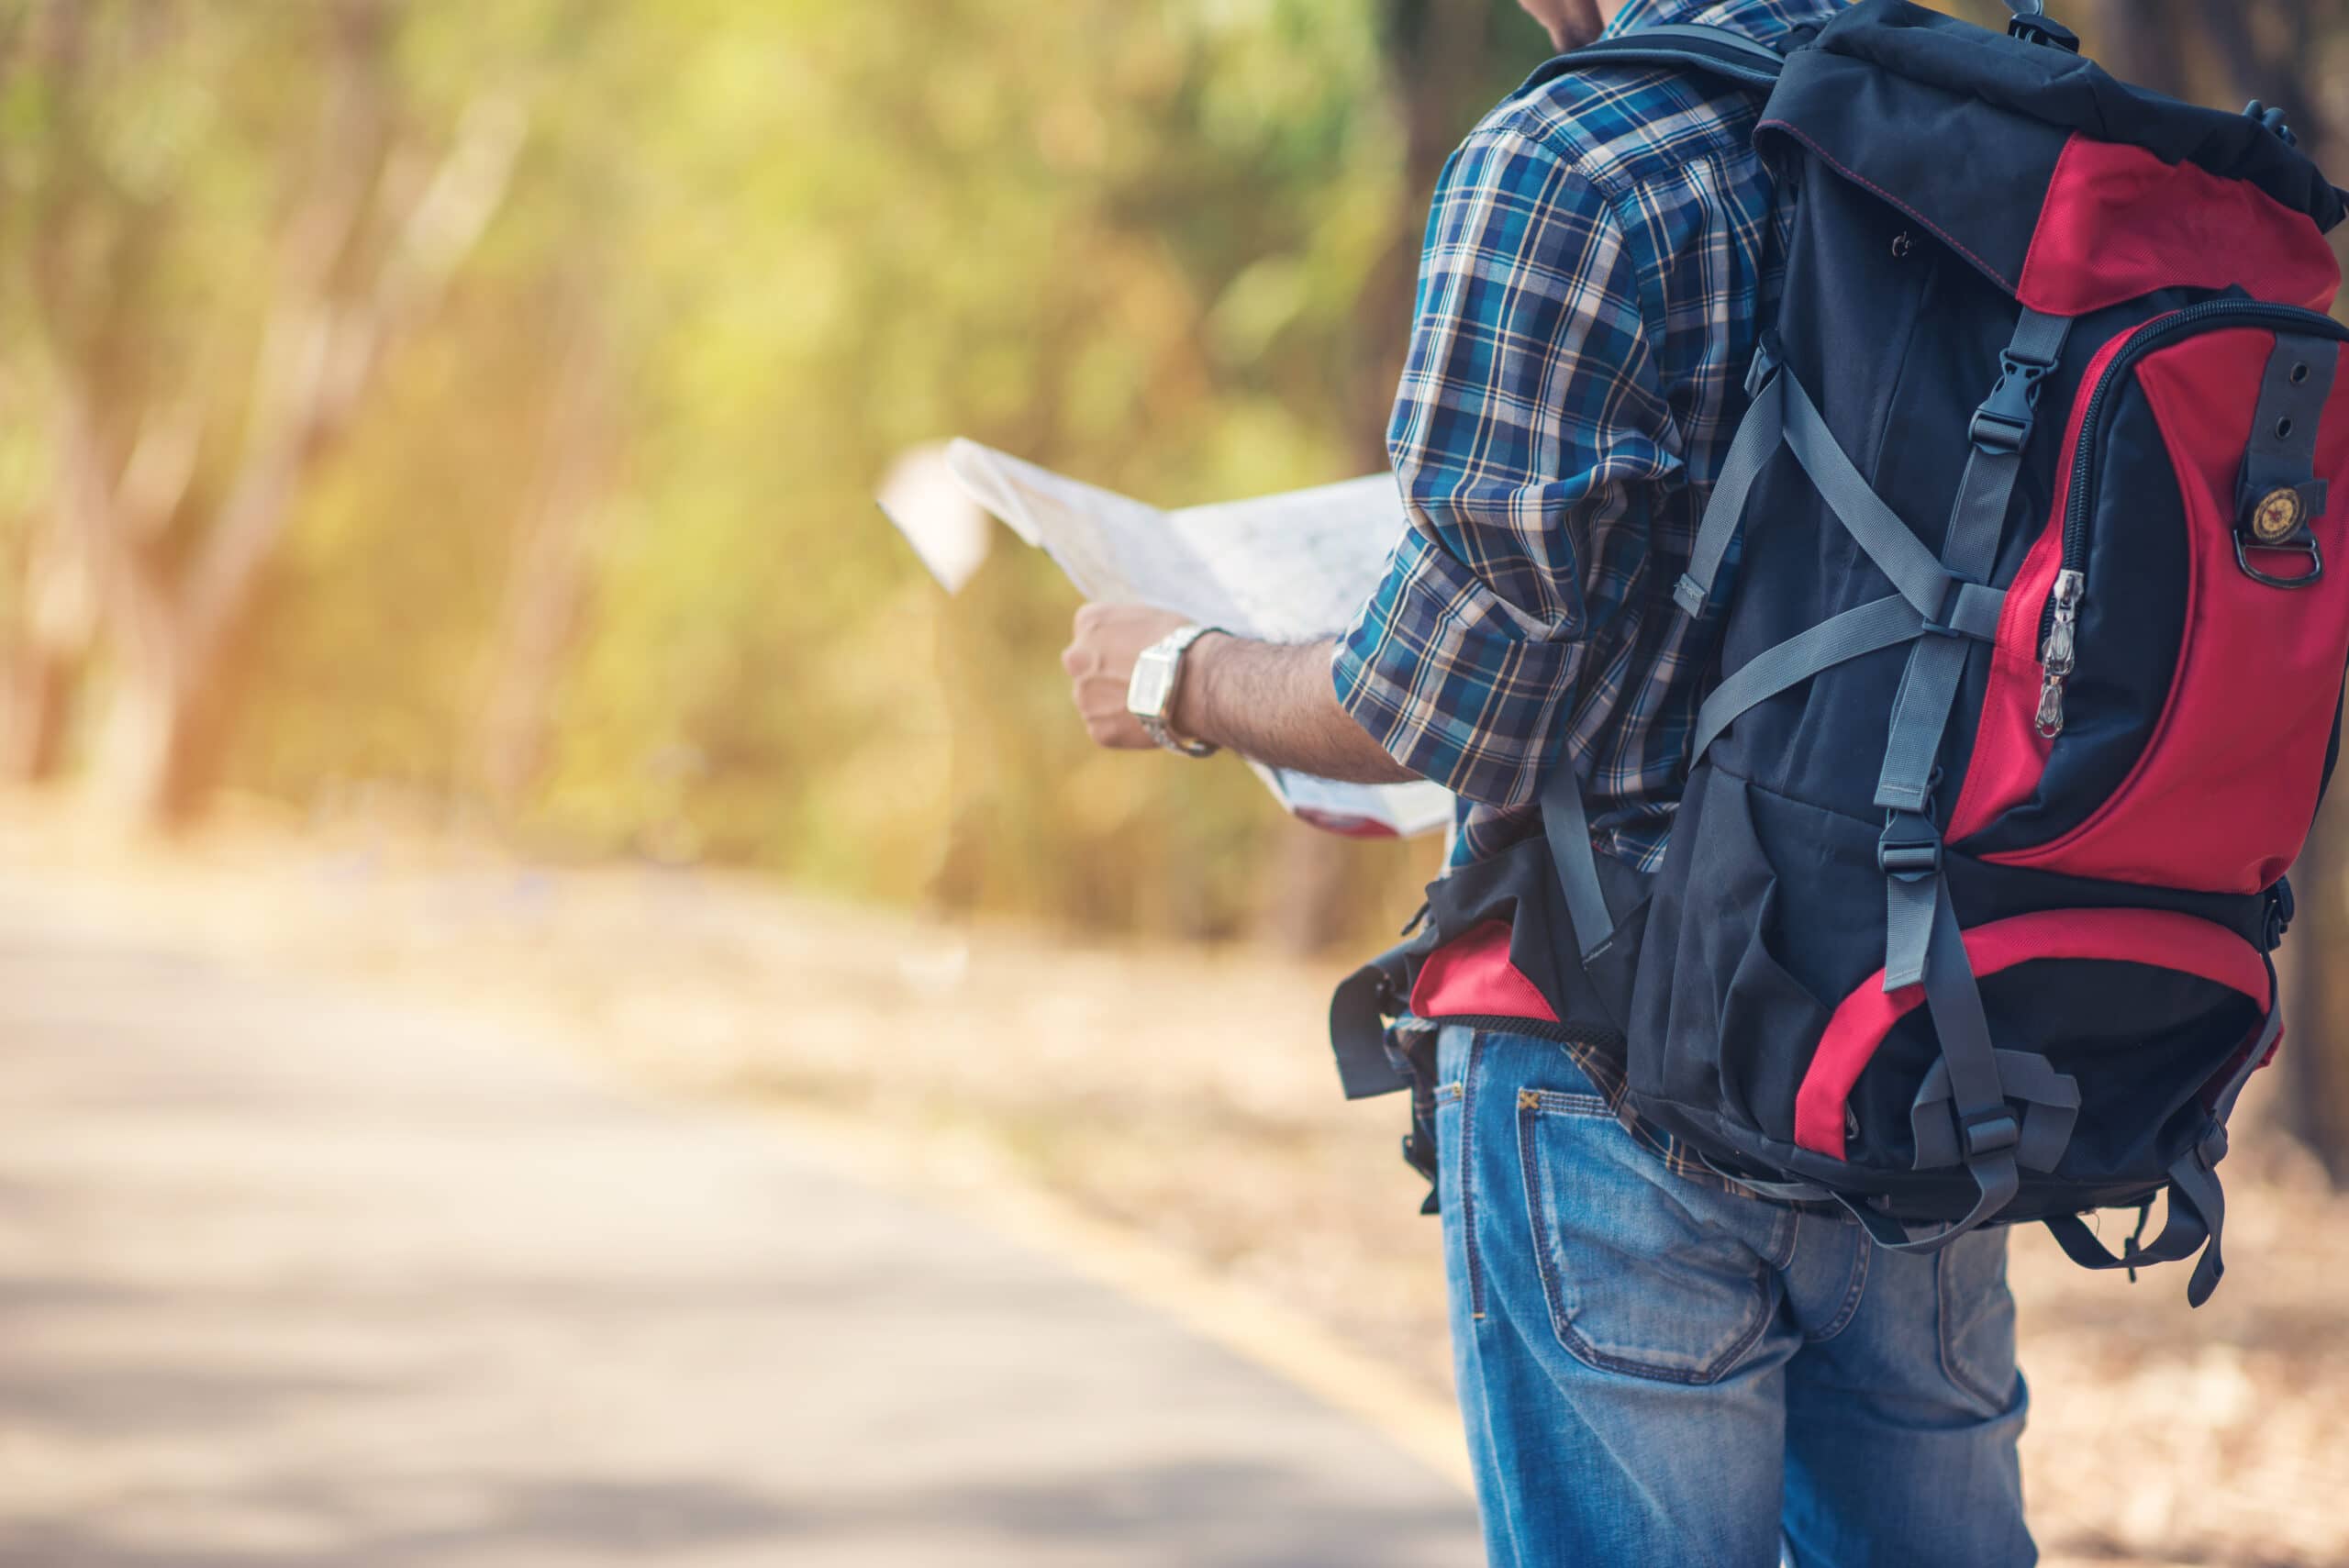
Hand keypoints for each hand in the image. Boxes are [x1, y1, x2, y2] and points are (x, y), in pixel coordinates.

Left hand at [1060, 603, 1190, 749]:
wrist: (1195, 681)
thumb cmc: (1181, 643)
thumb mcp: (1147, 617)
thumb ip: (1125, 629)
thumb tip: (1125, 643)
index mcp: (1088, 622)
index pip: (1090, 633)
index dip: (1114, 645)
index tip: (1134, 653)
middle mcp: (1076, 658)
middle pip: (1085, 668)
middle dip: (1105, 675)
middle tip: (1138, 681)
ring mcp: (1084, 697)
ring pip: (1094, 701)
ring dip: (1113, 703)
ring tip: (1150, 703)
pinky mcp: (1098, 729)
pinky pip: (1106, 729)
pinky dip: (1123, 729)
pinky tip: (1148, 721)